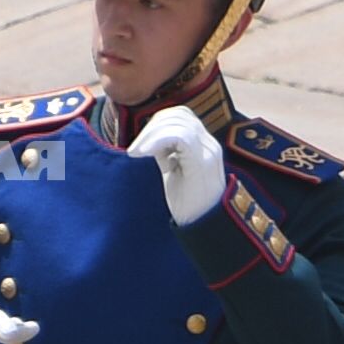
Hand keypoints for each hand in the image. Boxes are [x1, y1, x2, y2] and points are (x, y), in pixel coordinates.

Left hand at [127, 105, 225, 224]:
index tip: (140, 145)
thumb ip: (166, 154)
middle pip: (178, 115)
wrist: (203, 228)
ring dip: (150, 135)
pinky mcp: (202, 163)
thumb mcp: (173, 172)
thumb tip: (146, 140)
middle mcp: (208, 144)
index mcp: (203, 144)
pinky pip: (181, 137)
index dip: (157, 124)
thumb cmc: (186, 205)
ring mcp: (207, 152)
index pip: (180, 116)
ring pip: (178, 123)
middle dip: (150, 128)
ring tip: (136, 154)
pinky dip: (157, 141)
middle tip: (134, 151)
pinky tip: (143, 154)